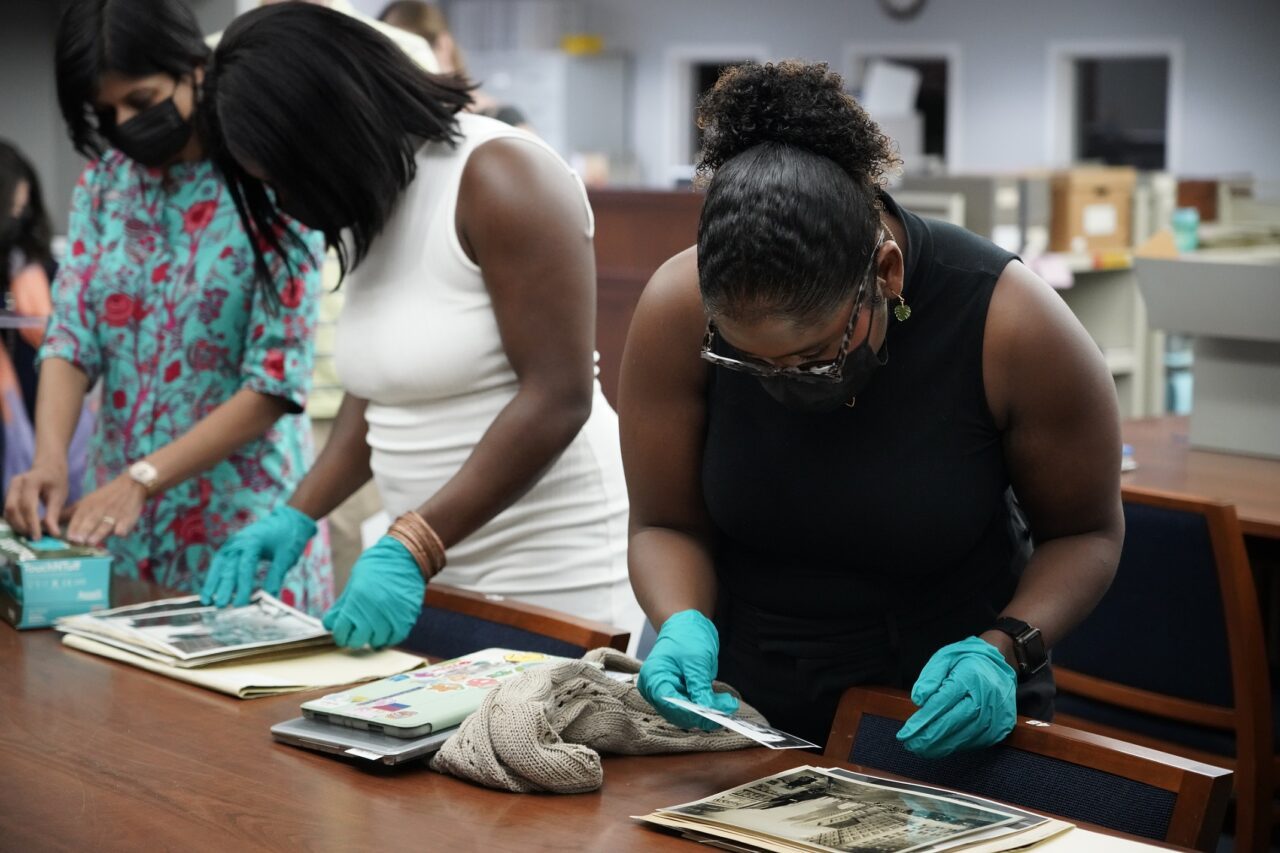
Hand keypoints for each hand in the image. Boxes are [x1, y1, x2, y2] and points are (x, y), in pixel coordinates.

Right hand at [4, 461, 68, 539]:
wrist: (48, 466)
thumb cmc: (56, 480)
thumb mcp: (59, 496)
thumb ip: (54, 514)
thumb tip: (54, 534)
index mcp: (31, 481)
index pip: (28, 505)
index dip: (31, 523)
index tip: (38, 537)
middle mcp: (16, 483)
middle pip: (13, 508)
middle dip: (22, 525)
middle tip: (33, 537)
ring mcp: (10, 488)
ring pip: (7, 511)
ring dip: (17, 525)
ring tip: (30, 534)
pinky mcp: (8, 494)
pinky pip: (8, 510)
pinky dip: (15, 521)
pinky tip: (25, 529)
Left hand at [64, 474, 146, 545]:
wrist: (131, 485)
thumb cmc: (105, 497)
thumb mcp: (85, 502)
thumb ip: (68, 514)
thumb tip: (45, 523)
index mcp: (89, 505)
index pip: (80, 517)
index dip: (75, 527)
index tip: (69, 538)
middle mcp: (100, 509)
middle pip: (92, 521)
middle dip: (85, 530)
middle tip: (78, 541)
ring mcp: (115, 514)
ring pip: (106, 524)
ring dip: (100, 532)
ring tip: (93, 542)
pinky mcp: (128, 517)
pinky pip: (125, 524)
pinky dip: (123, 528)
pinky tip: (119, 534)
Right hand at [201, 505, 316, 607]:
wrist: (289, 518)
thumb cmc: (289, 537)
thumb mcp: (286, 556)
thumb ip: (276, 576)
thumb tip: (269, 598)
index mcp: (253, 541)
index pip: (245, 568)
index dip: (242, 587)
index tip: (240, 605)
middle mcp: (239, 541)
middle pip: (229, 567)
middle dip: (224, 588)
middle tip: (220, 606)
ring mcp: (233, 543)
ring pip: (220, 564)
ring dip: (212, 583)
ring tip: (206, 601)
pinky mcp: (232, 546)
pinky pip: (221, 562)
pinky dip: (215, 576)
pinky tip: (210, 590)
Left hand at [321, 536, 424, 649]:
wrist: (405, 556)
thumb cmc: (376, 566)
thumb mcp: (354, 582)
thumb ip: (342, 606)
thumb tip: (330, 624)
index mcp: (357, 600)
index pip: (341, 632)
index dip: (340, 635)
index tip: (342, 633)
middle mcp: (374, 610)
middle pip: (358, 640)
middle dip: (354, 639)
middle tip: (356, 633)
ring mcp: (392, 615)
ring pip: (377, 641)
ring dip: (372, 638)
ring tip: (372, 629)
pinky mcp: (407, 617)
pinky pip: (396, 638)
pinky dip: (389, 637)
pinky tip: (385, 630)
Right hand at [637, 609, 739, 730]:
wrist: (686, 624)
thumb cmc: (687, 635)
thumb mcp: (697, 660)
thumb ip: (700, 687)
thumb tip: (708, 710)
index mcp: (653, 677)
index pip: (669, 703)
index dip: (692, 712)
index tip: (715, 714)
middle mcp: (655, 689)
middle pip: (677, 713)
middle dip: (704, 713)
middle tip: (728, 707)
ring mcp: (666, 693)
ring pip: (686, 714)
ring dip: (708, 711)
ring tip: (728, 703)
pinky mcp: (677, 694)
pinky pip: (691, 707)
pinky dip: (706, 706)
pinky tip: (721, 701)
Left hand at [896, 636, 1016, 758]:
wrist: (999, 664)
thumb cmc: (968, 660)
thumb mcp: (945, 658)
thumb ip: (930, 677)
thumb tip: (918, 700)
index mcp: (971, 677)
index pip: (942, 703)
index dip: (922, 721)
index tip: (905, 733)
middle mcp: (986, 699)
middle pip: (953, 723)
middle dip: (928, 738)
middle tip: (909, 745)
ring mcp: (996, 716)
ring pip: (963, 738)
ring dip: (939, 747)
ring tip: (920, 749)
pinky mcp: (1000, 729)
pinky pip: (974, 742)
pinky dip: (954, 746)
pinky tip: (939, 747)